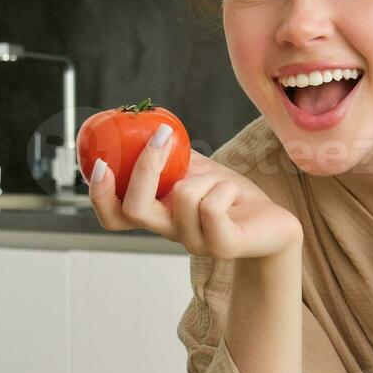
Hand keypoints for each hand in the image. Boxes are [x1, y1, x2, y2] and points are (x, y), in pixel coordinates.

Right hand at [90, 124, 300, 259]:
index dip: (100, 194)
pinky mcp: (222, 246)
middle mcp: (170, 233)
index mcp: (159, 215)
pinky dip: (222, 187)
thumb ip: (171, 158)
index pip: (114, 216)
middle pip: (135, 210)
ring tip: (220, 182)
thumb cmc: (231, 196)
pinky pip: (211, 205)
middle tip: (160, 138)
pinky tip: (232, 194)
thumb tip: (147, 126)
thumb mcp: (197, 170)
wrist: (273, 224)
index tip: (100, 163)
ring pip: (182, 196)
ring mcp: (195, 243)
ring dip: (204, 176)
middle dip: (144, 169)